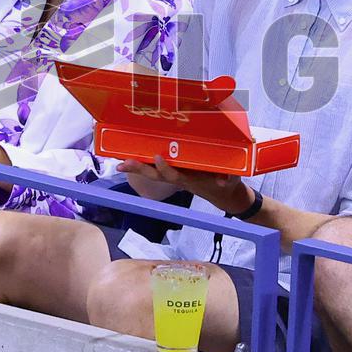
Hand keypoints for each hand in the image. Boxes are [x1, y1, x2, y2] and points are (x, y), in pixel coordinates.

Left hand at [118, 156, 252, 214]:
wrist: (224, 194)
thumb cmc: (227, 183)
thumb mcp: (232, 181)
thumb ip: (229, 179)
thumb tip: (225, 180)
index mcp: (191, 180)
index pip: (175, 176)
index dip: (165, 169)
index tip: (158, 157)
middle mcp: (179, 178)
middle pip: (156, 176)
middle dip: (140, 169)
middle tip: (122, 164)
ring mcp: (176, 175)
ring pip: (153, 173)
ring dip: (137, 167)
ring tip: (119, 162)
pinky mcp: (176, 171)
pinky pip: (157, 168)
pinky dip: (144, 163)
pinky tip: (131, 158)